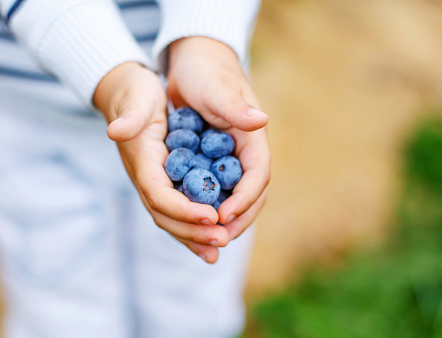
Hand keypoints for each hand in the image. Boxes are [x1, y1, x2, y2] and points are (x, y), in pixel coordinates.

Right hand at [94, 62, 229, 262]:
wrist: (125, 94)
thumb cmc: (135, 93)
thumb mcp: (136, 99)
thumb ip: (128, 116)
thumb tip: (115, 131)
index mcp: (141, 162)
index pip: (159, 196)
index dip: (185, 210)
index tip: (213, 216)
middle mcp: (146, 179)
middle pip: (166, 216)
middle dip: (193, 231)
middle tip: (222, 239)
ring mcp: (154, 183)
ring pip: (171, 219)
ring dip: (193, 237)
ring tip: (217, 250)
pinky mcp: (163, 182)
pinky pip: (177, 210)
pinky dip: (192, 226)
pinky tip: (210, 237)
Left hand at [167, 37, 269, 240]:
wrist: (195, 61)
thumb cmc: (207, 71)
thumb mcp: (219, 88)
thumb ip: (236, 107)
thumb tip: (260, 121)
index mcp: (253, 138)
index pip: (259, 175)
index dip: (245, 199)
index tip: (225, 216)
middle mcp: (244, 152)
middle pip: (250, 194)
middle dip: (237, 219)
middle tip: (217, 239)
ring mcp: (229, 158)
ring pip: (233, 197)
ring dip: (224, 221)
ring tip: (207, 241)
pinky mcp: (213, 161)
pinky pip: (214, 190)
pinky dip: (206, 207)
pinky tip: (192, 222)